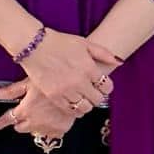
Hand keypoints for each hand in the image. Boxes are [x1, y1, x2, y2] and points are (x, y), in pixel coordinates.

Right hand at [0, 32, 115, 124]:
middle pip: (97, 100)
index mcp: (89, 68)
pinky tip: (73, 103)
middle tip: (93, 93)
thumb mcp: (84, 43)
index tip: (102, 85)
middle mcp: (79, 81)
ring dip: (86, 104)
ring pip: (85, 108)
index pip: (107, 87)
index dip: (107, 87)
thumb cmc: (60, 42)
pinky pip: (69, 110)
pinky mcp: (54, 96)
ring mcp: (66, 90)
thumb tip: (119, 62)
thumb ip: (103, 53)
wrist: (34, 46)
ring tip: (83, 98)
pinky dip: (74, 110)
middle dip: (98, 97)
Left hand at [0, 87, 79, 140]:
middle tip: (26, 111)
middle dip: (21, 121)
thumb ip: (10, 91)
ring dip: (34, 125)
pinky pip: (50, 134)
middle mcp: (34, 122)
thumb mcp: (29, 82)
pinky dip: (49, 128)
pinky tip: (52, 118)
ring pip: (34, 132)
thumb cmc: (51, 79)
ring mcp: (48, 128)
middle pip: (20, 128)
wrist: (77, 85)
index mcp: (24, 110)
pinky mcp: (60, 130)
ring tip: (41, 112)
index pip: (7, 120)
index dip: (0, 122)